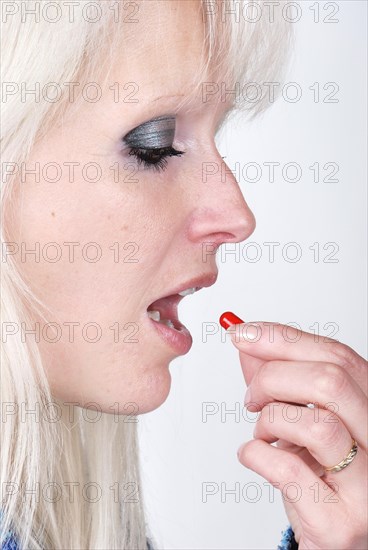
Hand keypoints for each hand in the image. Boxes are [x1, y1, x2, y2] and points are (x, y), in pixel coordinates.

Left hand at [230, 321, 367, 549]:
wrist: (334, 541)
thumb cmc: (321, 477)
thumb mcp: (302, 420)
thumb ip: (280, 381)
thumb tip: (248, 341)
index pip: (338, 356)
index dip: (284, 339)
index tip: (242, 333)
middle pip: (330, 381)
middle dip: (272, 378)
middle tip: (251, 396)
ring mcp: (367, 486)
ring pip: (316, 424)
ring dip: (269, 421)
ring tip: (262, 433)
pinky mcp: (341, 522)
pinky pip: (289, 470)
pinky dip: (256, 455)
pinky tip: (255, 456)